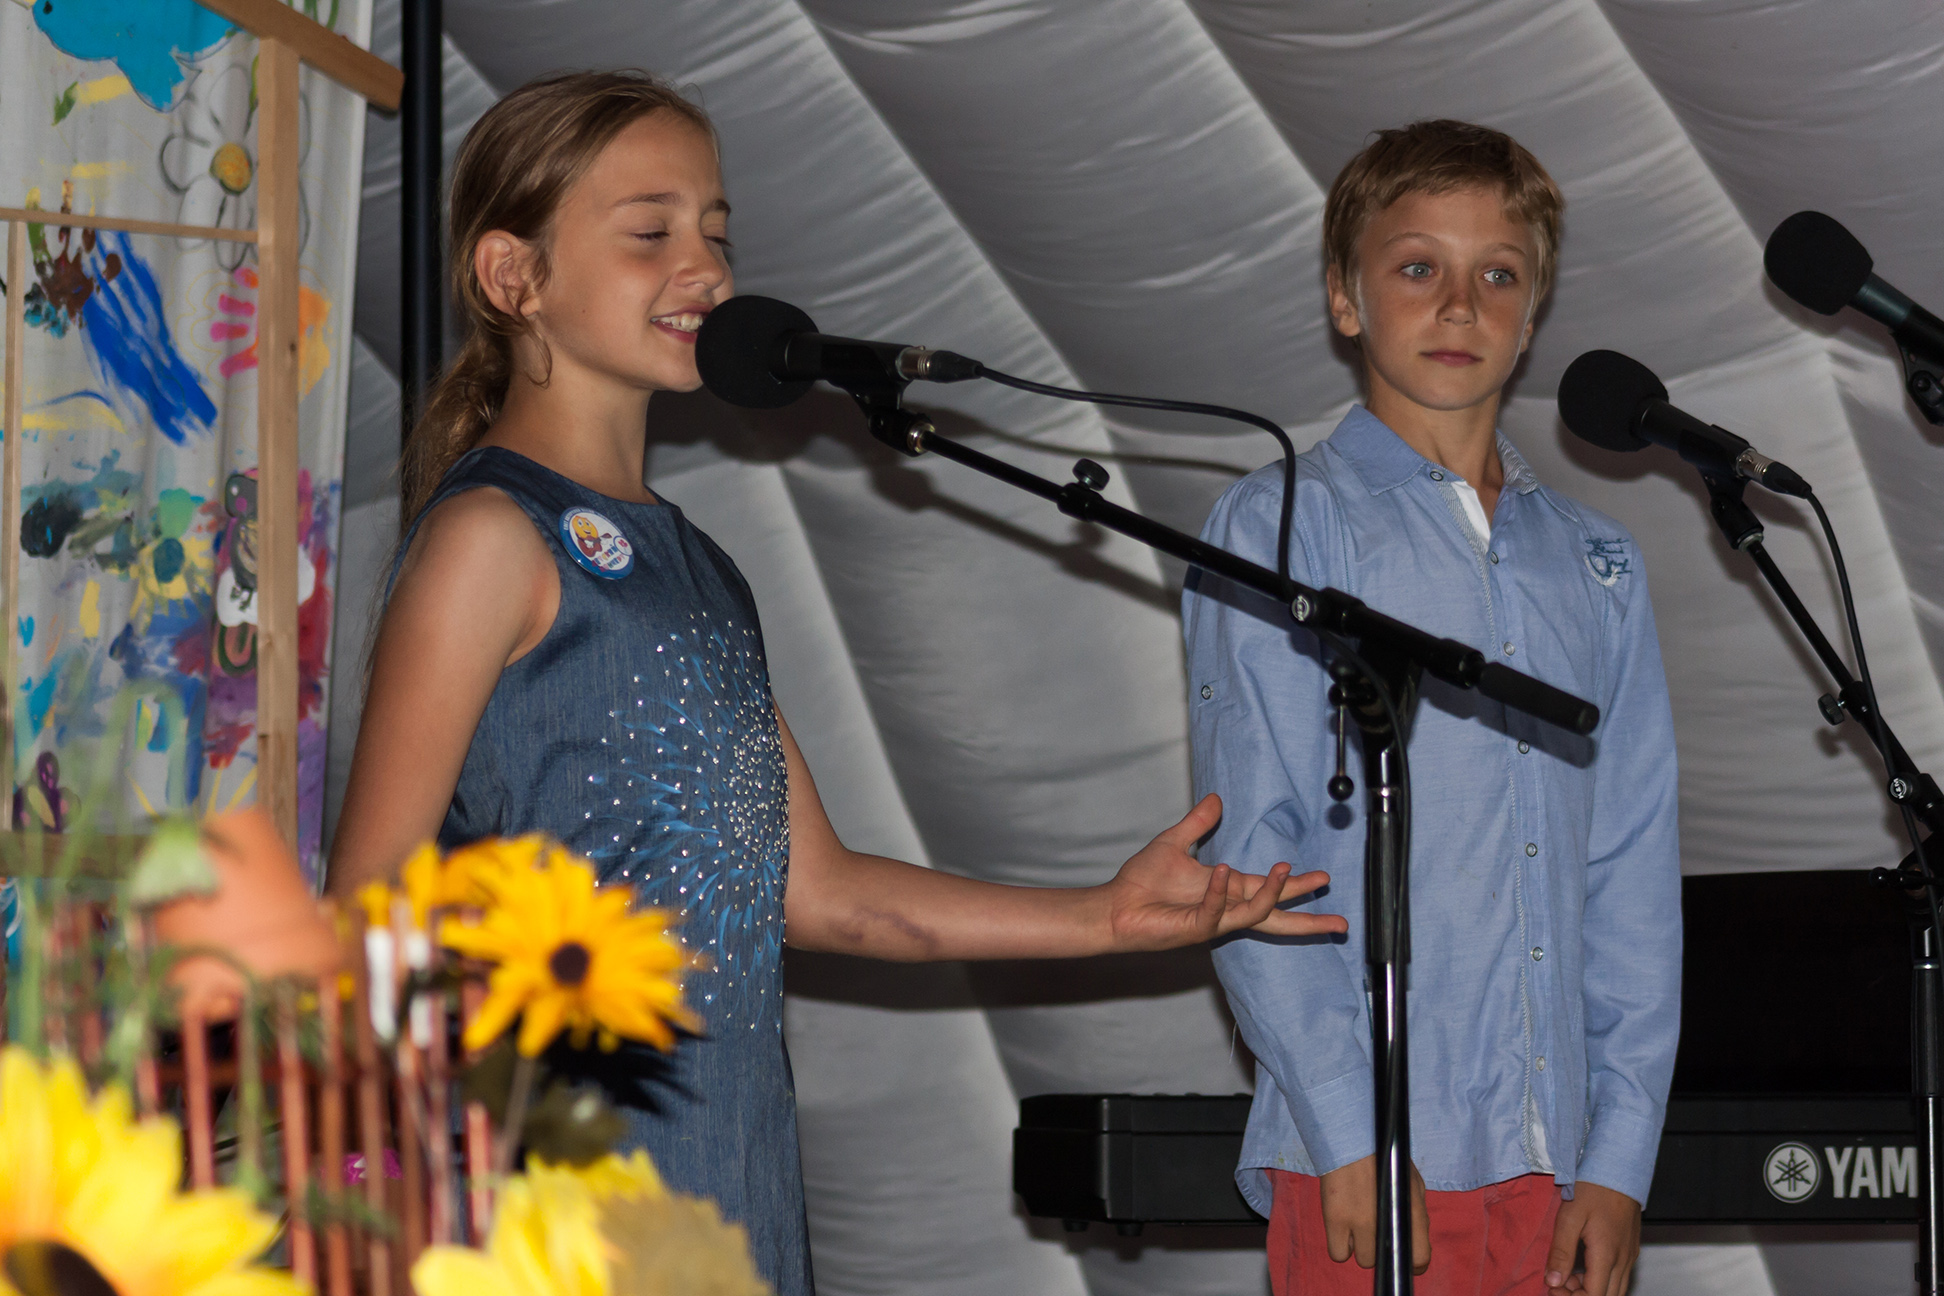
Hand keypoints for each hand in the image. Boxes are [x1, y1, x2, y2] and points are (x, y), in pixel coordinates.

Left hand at [1103, 794, 1347, 949]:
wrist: (1113, 905)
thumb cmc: (1141, 881)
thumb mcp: (1175, 843)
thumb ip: (1198, 824)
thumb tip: (1217, 799)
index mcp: (1226, 890)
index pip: (1268, 889)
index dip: (1295, 885)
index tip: (1323, 878)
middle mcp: (1225, 908)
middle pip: (1275, 917)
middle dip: (1307, 921)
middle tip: (1340, 922)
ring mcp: (1212, 921)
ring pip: (1254, 914)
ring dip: (1272, 894)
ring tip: (1285, 870)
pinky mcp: (1194, 928)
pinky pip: (1216, 912)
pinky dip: (1222, 892)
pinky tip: (1224, 872)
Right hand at [1319, 1154, 1430, 1272]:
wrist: (1350, 1135)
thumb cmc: (1383, 1155)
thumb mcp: (1410, 1180)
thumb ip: (1414, 1212)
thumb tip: (1412, 1239)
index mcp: (1411, 1209)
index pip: (1421, 1257)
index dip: (1413, 1262)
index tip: (1405, 1257)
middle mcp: (1387, 1220)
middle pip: (1388, 1260)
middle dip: (1382, 1249)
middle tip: (1375, 1230)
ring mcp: (1360, 1221)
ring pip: (1364, 1260)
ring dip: (1360, 1247)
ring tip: (1356, 1224)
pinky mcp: (1335, 1218)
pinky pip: (1339, 1254)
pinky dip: (1340, 1246)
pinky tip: (1342, 1228)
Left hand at [1545, 1181, 1639, 1295]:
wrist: (1618, 1168)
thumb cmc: (1593, 1188)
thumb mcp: (1569, 1217)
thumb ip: (1561, 1252)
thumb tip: (1553, 1282)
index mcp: (1607, 1255)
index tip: (1552, 1288)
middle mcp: (1623, 1260)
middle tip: (1557, 1284)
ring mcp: (1629, 1255)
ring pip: (1615, 1290)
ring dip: (1591, 1291)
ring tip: (1566, 1277)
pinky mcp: (1630, 1249)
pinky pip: (1618, 1277)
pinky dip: (1600, 1281)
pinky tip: (1581, 1268)